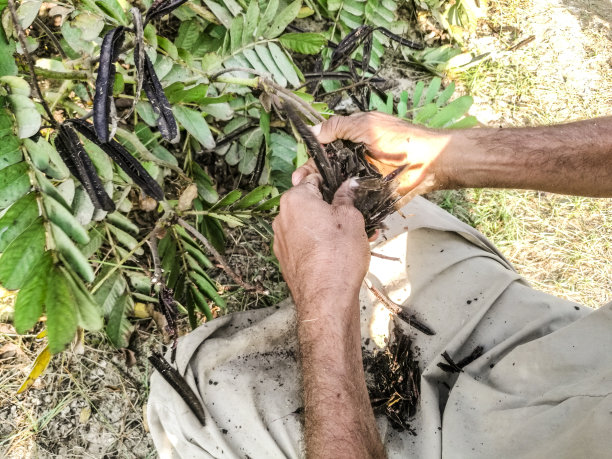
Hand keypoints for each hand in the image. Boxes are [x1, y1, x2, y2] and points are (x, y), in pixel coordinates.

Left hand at [272, 173, 369, 308]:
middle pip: (308, 202)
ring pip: (307, 223)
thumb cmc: (338, 256)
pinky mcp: (285, 258)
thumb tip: (348, 185)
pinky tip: (338, 250)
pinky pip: (303, 242)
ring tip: (351, 235)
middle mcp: (282, 217)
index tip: (340, 180)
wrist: (325, 298)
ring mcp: (281, 239)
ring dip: (326, 225)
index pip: (311, 177)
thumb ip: (347, 197)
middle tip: (352, 212)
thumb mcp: (351, 218)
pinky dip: (318, 241)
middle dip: (329, 205)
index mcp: (295, 199)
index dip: (329, 177)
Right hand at [310, 111, 452, 196]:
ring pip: (336, 187)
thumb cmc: (400, 139)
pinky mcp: (370, 195)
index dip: (311, 160)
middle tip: (299, 186)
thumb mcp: (366, 125)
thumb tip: (313, 131)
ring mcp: (361, 179)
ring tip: (311, 200)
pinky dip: (339, 203)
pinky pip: (351, 199)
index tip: (300, 174)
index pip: (324, 151)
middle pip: (326, 171)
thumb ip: (339, 126)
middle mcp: (353, 161)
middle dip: (311, 178)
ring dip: (322, 193)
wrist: (429, 162)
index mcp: (351, 141)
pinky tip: (327, 208)